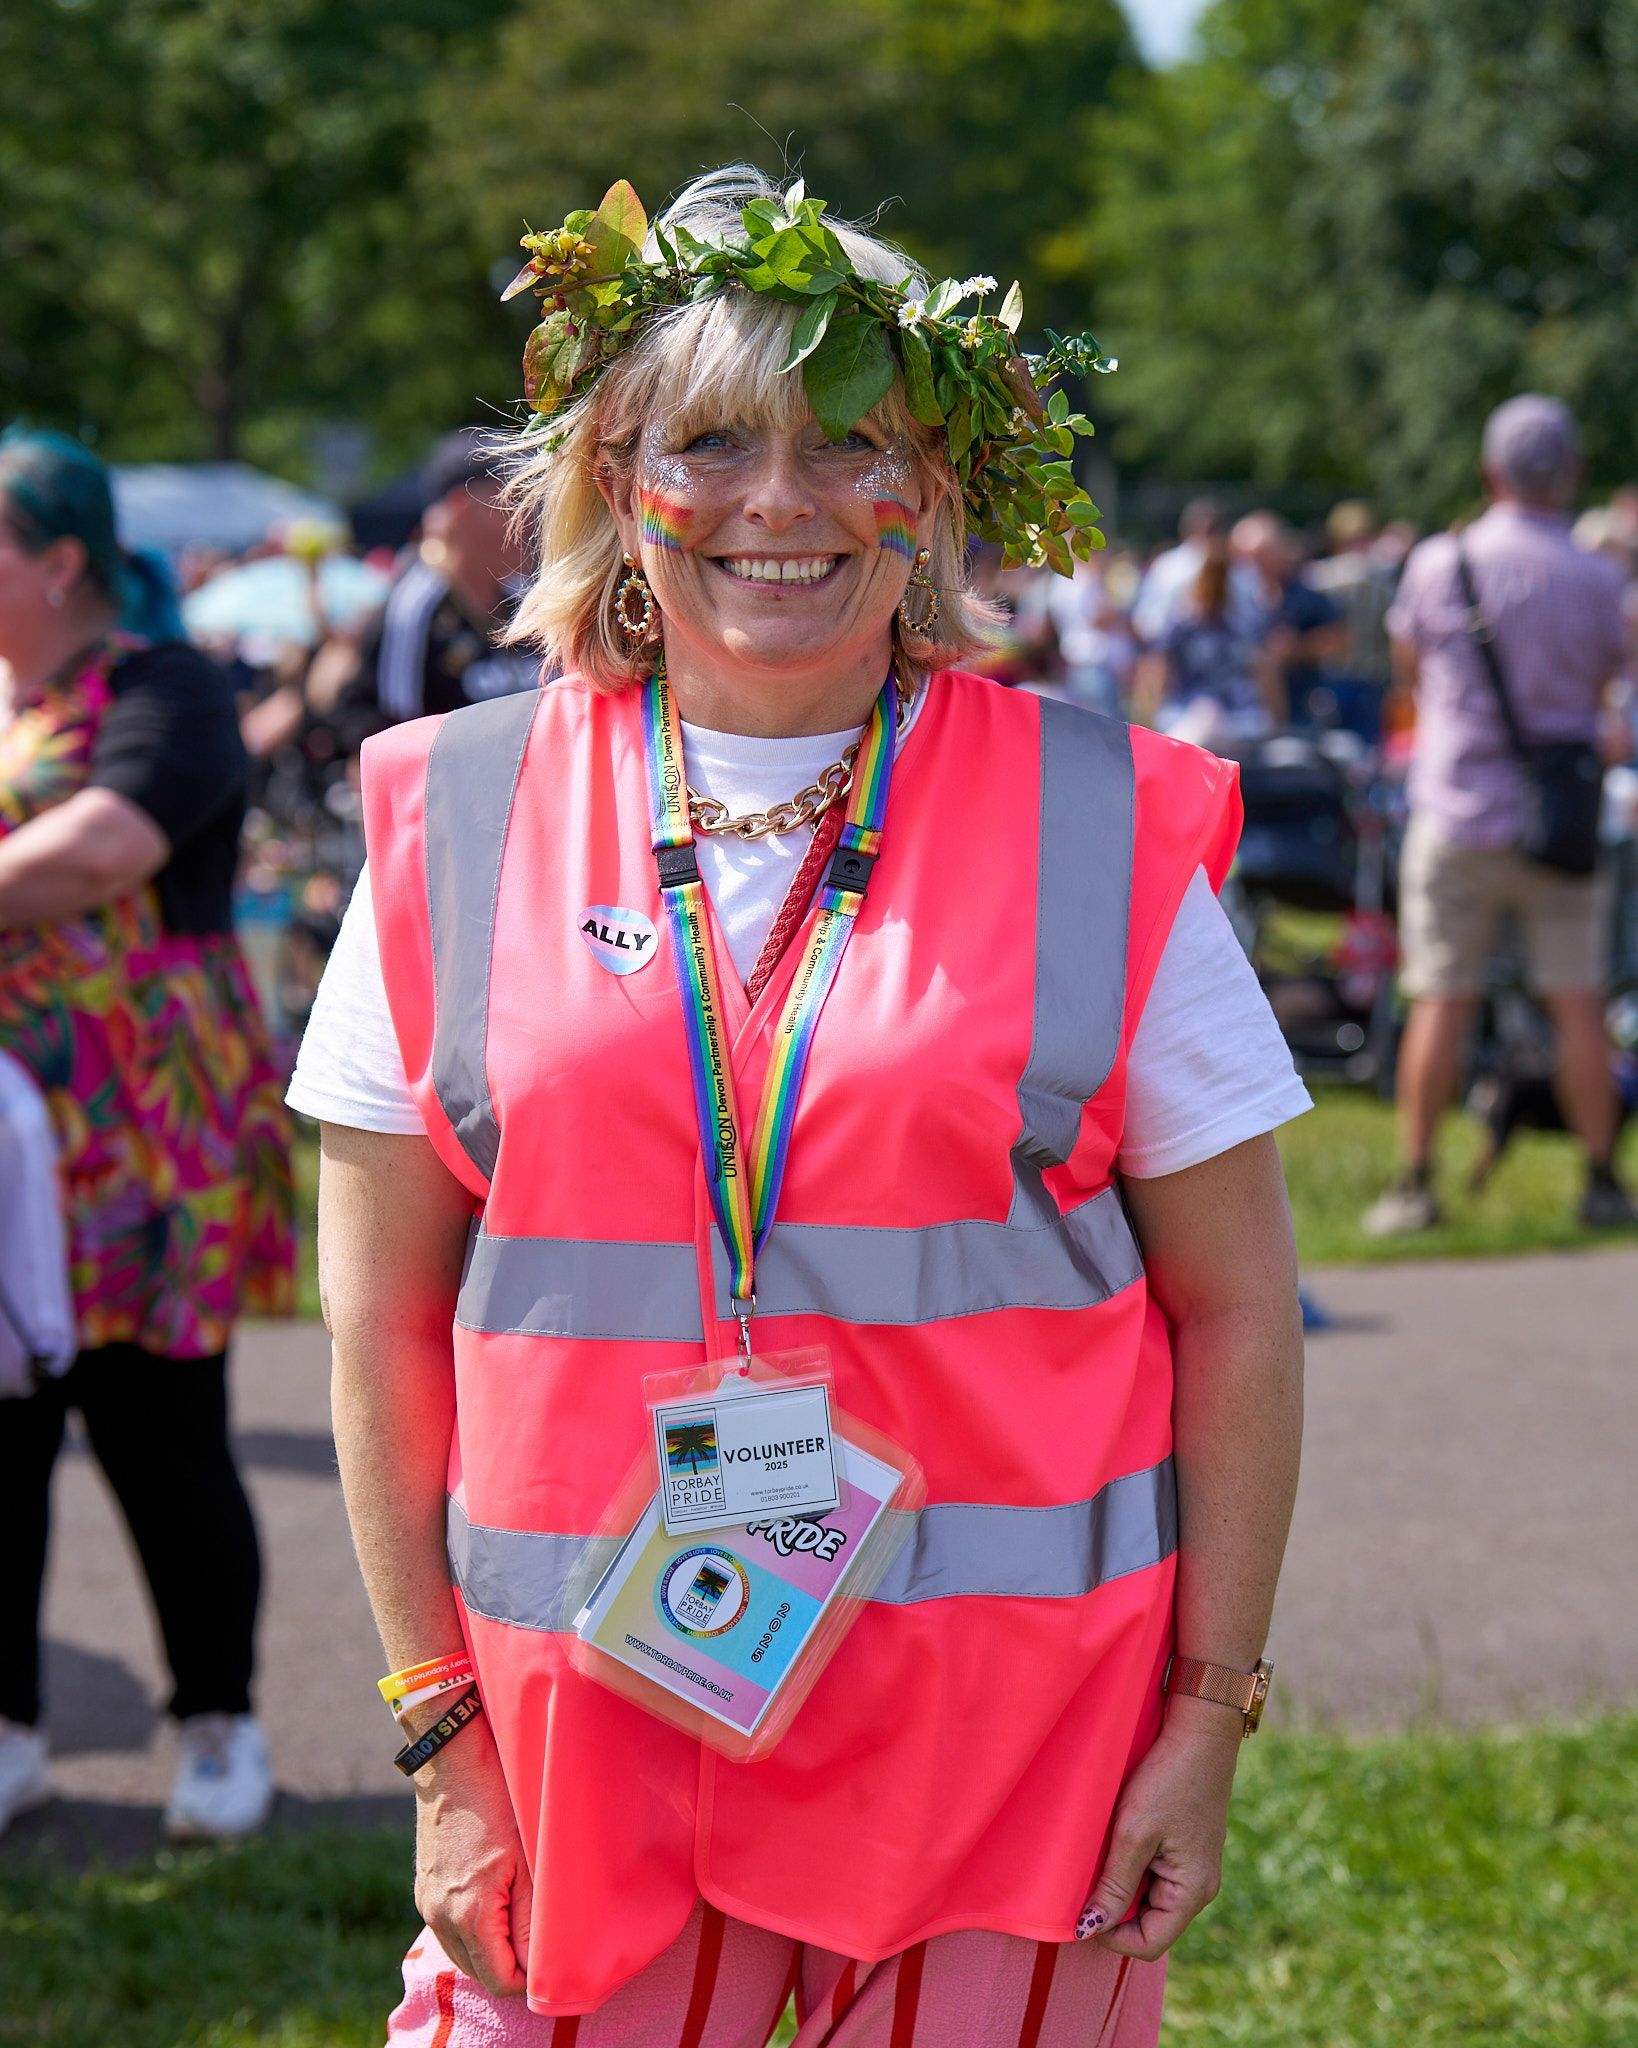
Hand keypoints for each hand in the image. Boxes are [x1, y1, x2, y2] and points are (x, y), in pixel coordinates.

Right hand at [408, 1709, 533, 1995]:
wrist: (452, 1757)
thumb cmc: (497, 1799)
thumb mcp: (528, 1860)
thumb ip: (534, 1920)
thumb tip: (541, 1969)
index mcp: (468, 1914)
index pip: (501, 1981)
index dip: (531, 1977)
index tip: (554, 1954)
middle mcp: (440, 1917)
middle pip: (480, 1974)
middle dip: (512, 1966)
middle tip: (542, 1935)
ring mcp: (428, 1903)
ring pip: (464, 1955)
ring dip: (492, 1950)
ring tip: (522, 1914)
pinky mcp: (424, 1890)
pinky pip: (450, 1931)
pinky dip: (474, 1931)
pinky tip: (498, 1901)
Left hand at [1076, 1698, 1241, 1959]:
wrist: (1200, 1731)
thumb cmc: (1168, 1779)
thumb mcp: (1133, 1833)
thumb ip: (1113, 1885)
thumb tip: (1089, 1929)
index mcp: (1192, 1892)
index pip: (1149, 1943)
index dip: (1110, 1936)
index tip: (1078, 1913)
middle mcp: (1198, 1887)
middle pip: (1148, 1923)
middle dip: (1113, 1910)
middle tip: (1082, 1881)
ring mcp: (1193, 1867)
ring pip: (1148, 1898)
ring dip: (1119, 1886)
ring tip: (1097, 1857)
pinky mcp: (1186, 1848)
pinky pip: (1153, 1874)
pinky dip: (1130, 1867)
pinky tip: (1113, 1843)